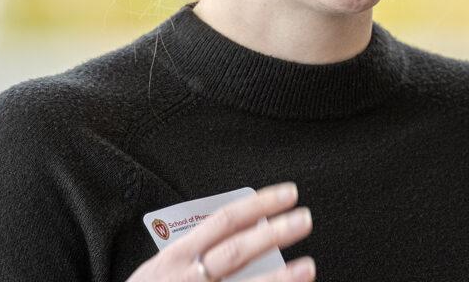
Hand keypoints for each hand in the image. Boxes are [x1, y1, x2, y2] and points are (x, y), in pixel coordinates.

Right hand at [128, 182, 314, 281]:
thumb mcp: (160, 269)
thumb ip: (194, 250)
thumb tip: (240, 229)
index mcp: (175, 257)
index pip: (224, 220)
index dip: (259, 205)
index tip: (287, 194)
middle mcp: (188, 278)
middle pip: (237, 251)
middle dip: (274, 233)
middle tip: (304, 219)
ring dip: (279, 278)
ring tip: (308, 266)